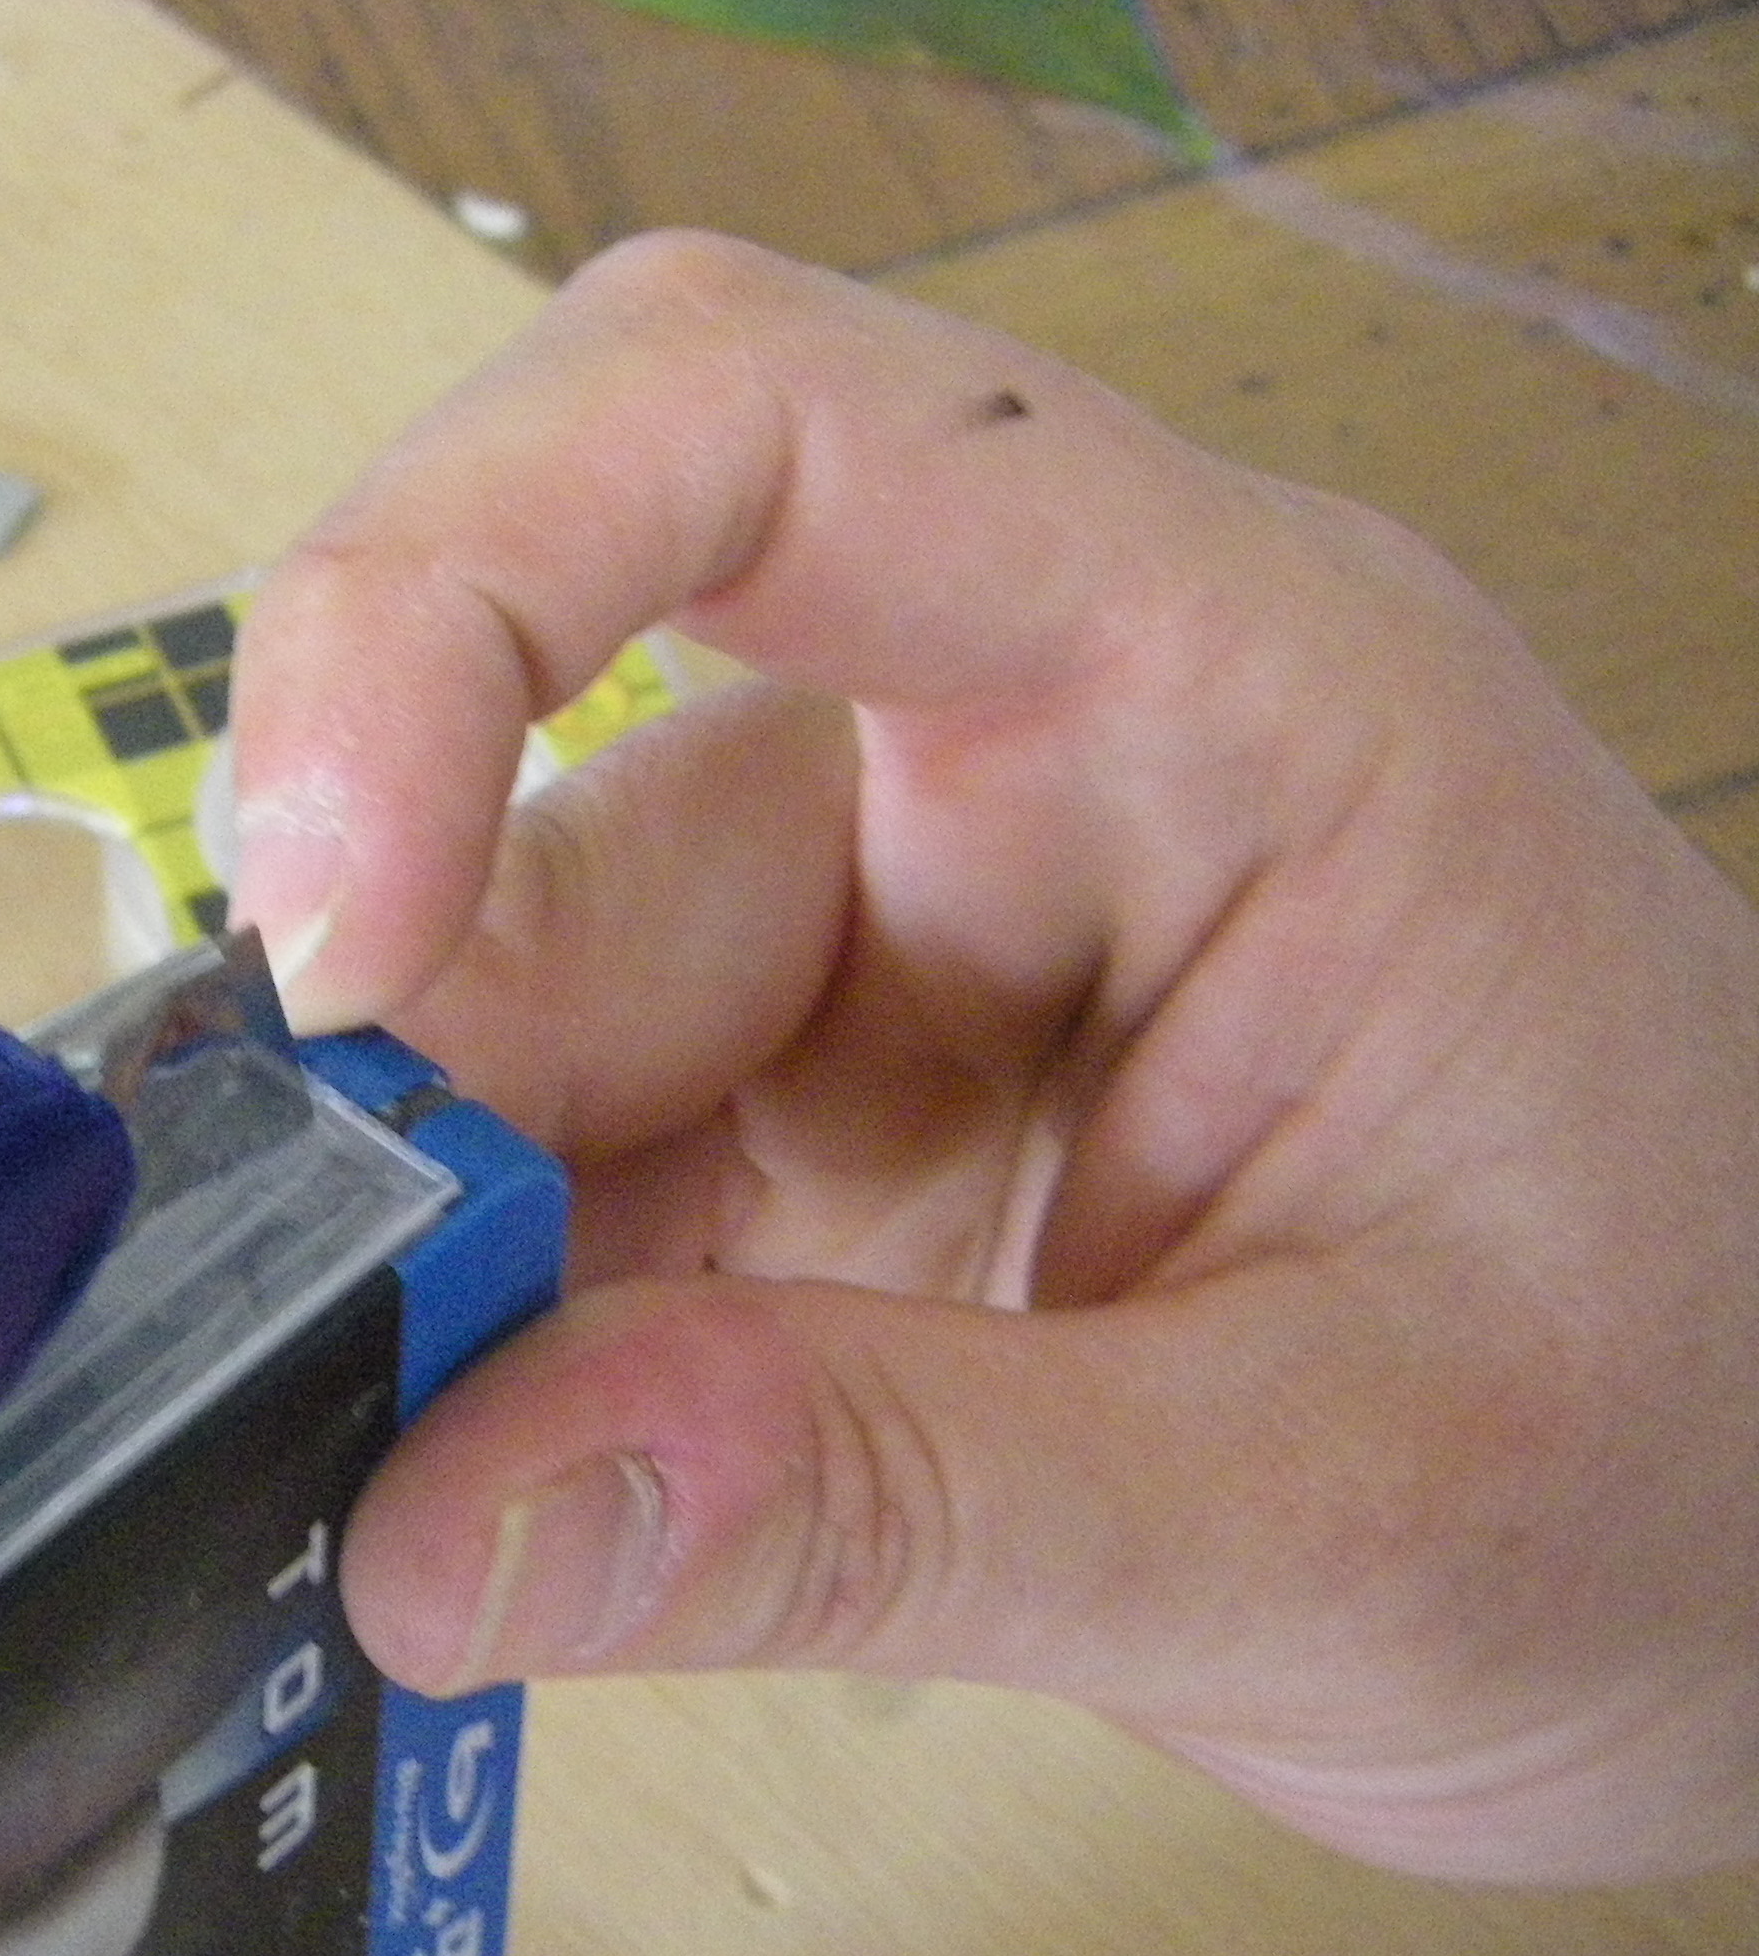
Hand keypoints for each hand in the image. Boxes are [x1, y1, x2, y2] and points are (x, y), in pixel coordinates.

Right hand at [225, 232, 1758, 1884]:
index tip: (333, 935)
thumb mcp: (1338, 1519)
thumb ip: (893, 1504)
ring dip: (442, 1246)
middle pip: (558, 778)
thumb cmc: (1692, 1460)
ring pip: (508, 1006)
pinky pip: (553, 1179)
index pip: (755, 427)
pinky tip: (516, 1499)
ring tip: (470, 1501)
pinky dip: (480, 1339)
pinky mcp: (809, 1122)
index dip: (456, 589)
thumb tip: (443, 1527)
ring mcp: (888, 951)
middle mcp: (1009, 769)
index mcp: (1218, 694)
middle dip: (423, 1072)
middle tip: (367, 1375)